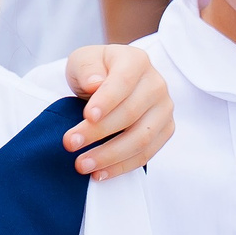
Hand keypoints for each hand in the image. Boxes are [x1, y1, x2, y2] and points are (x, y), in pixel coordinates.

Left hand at [58, 44, 172, 179]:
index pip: (123, 82)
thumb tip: (95, 84)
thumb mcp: (82, 61)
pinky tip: (99, 173)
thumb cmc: (94, 72)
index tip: (86, 117)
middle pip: (131, 113)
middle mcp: (156, 84)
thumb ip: (87, 68)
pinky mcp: (165, 131)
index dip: (106, 100)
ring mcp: (164, 109)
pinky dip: (122, 166)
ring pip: (141, 138)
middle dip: (98, 132)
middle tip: (70, 144)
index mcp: (136, 61)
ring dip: (110, 155)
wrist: (110, 83)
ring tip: (82, 164)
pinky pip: (146, 154)